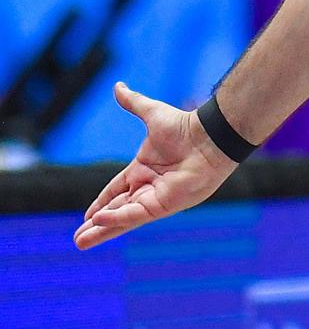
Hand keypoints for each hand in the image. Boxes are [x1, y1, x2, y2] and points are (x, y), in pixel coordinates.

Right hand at [73, 82, 237, 250]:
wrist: (209, 137)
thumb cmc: (186, 126)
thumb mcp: (152, 113)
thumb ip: (133, 103)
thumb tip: (118, 86)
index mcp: (142, 169)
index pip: (116, 190)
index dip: (101, 203)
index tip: (87, 216)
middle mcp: (148, 186)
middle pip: (116, 210)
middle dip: (97, 225)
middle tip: (79, 238)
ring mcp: (155, 198)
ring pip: (123, 218)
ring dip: (102, 230)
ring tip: (81, 242)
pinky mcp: (163, 204)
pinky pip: (135, 214)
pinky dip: (117, 219)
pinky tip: (99, 222)